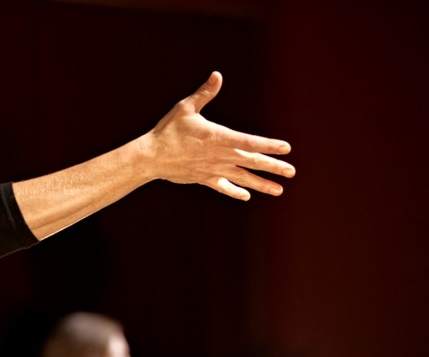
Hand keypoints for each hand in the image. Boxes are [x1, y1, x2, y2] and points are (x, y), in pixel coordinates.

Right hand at [144, 71, 294, 200]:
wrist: (151, 157)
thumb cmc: (168, 130)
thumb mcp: (186, 108)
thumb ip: (204, 93)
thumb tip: (218, 75)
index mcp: (218, 137)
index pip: (249, 142)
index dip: (269, 145)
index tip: (286, 147)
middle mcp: (219, 156)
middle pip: (251, 162)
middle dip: (273, 167)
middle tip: (292, 171)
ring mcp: (212, 169)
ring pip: (242, 178)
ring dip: (261, 184)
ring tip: (279, 190)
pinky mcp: (203, 178)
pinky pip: (223, 187)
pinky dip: (235, 191)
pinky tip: (247, 196)